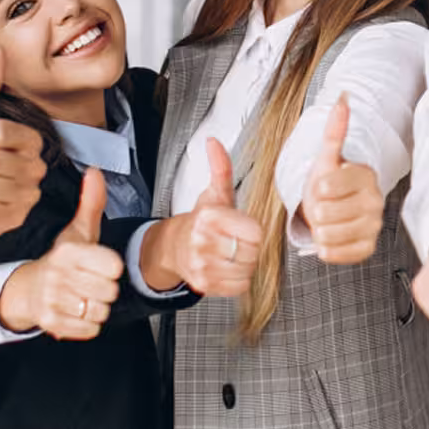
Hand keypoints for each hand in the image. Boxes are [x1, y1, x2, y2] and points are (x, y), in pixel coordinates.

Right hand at [0, 168, 123, 339]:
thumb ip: (92, 203)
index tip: (100, 265)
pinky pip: (90, 329)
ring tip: (83, 297)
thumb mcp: (78, 231)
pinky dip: (88, 324)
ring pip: (101, 311)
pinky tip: (77, 311)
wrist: (30, 289)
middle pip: (110, 291)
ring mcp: (53, 300)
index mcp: (69, 252)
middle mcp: (58, 276)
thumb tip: (95, 172)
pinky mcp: (51, 322)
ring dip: (97, 307)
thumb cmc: (61, 260)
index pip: (112, 266)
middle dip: (105, 289)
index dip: (111, 268)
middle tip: (91, 283)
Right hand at [157, 139, 263, 298]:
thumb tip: (213, 141)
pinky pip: (238, 286)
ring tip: (232, 254)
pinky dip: (239, 279)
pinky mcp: (203, 284)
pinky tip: (228, 267)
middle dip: (249, 247)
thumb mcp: (215, 193)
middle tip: (237, 241)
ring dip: (245, 264)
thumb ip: (220, 167)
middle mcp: (202, 241)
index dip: (253, 231)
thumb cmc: (202, 220)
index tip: (243, 227)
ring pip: (246, 270)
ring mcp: (201, 265)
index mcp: (209, 216)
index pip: (254, 232)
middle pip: (252, 252)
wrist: (174, 247)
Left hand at [301, 97, 384, 265]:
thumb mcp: (327, 157)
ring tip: (327, 219)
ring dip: (319, 229)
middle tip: (324, 204)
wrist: (336, 207)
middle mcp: (375, 201)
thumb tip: (343, 98)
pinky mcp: (367, 248)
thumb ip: (335, 130)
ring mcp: (373, 226)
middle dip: (316, 210)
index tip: (323, 185)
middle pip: (323, 212)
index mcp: (365, 176)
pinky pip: (335, 254)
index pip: (326, 187)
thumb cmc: (329, 182)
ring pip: (327, 234)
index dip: (316, 188)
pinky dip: (326, 247)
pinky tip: (331, 235)